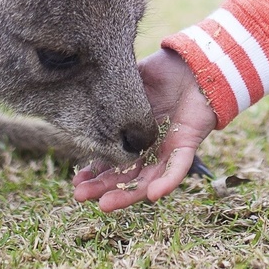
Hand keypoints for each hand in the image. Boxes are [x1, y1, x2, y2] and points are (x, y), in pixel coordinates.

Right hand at [72, 49, 216, 211]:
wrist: (193, 63)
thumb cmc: (161, 71)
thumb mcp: (128, 83)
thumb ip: (110, 94)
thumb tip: (80, 95)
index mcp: (132, 134)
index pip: (111, 159)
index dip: (94, 172)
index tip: (76, 181)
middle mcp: (148, 147)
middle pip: (125, 175)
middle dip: (103, 188)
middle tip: (81, 197)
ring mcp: (167, 149)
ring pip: (148, 179)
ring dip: (128, 194)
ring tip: (105, 205)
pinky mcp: (187, 146)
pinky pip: (177, 168)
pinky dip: (166, 182)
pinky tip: (153, 195)